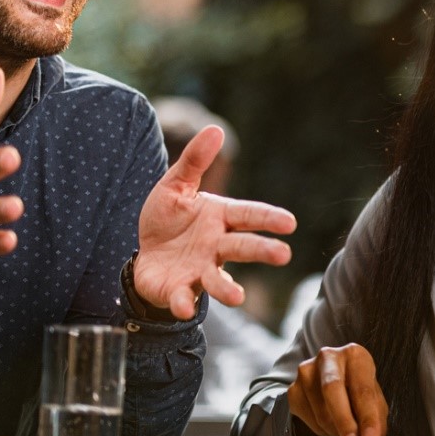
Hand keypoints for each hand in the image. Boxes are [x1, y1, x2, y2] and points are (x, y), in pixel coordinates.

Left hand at [134, 124, 296, 318]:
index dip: (268, 219)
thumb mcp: (175, 186)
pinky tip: (185, 306)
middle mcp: (216, 246)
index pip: (249, 215)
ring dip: (227, 289)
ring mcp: (199, 270)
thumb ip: (194, 161)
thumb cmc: (168, 220)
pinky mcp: (179, 290)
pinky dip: (185, 303)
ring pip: (218, 280)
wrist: (145, 255)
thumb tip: (215, 129)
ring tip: (237, 297)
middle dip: (262, 251)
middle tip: (283, 255)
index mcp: (220, 218)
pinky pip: (184, 297)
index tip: (289, 223)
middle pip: (243, 247)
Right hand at [288, 343, 388, 435]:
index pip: (361, 388)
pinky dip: (326, 431)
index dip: (367, 416)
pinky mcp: (293, 391)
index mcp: (354, 355)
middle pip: (332, 391)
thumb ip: (375, 417)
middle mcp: (328, 358)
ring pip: (321, 413)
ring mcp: (306, 373)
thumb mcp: (373, 396)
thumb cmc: (358, 387)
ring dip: (338, 432)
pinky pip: (311, 421)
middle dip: (345, 422)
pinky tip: (333, 424)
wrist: (330, 378)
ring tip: (349, 434)